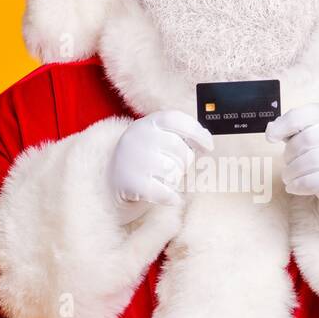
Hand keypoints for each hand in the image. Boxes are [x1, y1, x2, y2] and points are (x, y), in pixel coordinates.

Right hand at [108, 110, 213, 224]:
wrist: (110, 181)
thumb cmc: (143, 159)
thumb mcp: (155, 139)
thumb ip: (177, 135)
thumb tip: (205, 140)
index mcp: (147, 123)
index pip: (176, 119)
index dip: (196, 131)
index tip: (208, 146)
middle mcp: (139, 138)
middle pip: (180, 149)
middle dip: (184, 162)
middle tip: (174, 168)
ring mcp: (134, 160)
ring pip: (174, 171)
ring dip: (174, 179)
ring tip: (161, 179)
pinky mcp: (133, 183)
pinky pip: (166, 192)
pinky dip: (171, 197)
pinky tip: (168, 197)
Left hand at [266, 104, 318, 217]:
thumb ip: (296, 128)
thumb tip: (272, 129)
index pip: (303, 114)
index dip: (283, 125)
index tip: (271, 137)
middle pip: (303, 141)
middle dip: (289, 154)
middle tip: (288, 162)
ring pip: (306, 162)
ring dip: (291, 172)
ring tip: (289, 176)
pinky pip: (313, 181)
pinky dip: (298, 185)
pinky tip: (293, 187)